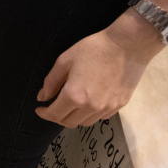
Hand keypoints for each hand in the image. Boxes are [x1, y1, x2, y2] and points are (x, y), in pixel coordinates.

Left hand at [35, 10, 164, 127]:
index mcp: (75, 96)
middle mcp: (91, 107)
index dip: (44, 114)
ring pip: (85, 123)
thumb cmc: (94, 48)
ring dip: (73, 118)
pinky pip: (100, 117)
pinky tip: (87, 103)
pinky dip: (90, 115)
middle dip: (56, 117)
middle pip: (69, 122)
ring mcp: (107, 108)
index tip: (39, 109)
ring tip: (69, 106)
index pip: (55, 114)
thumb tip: (42, 97)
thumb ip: (51, 81)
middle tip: (53, 107)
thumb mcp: (65, 60)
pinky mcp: (120, 106)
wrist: (128, 45)